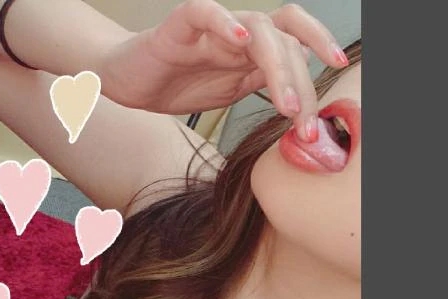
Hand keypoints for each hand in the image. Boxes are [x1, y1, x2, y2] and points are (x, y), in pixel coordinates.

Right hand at [100, 0, 348, 141]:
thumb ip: (260, 85)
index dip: (318, 70)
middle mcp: (239, 33)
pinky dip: (224, 23)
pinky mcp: (181, 25)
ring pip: (258, 28)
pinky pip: (205, 13)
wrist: (132, 82)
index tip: (328, 107)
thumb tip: (299, 98)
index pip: (295, 48)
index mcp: (252, 50)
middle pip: (285, 41)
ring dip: (278, 66)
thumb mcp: (229, 92)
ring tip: (285, 104)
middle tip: (304, 124)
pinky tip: (239, 41)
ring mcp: (213, 26)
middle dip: (301, 84)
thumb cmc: (177, 85)